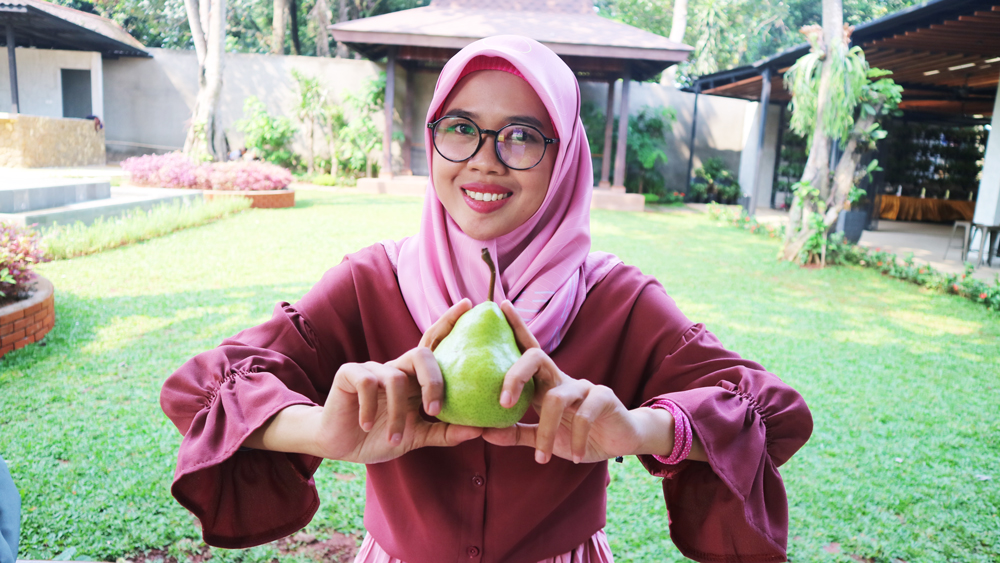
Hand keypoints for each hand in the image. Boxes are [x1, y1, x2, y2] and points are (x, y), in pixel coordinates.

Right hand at [247, 300, 482, 463]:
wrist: (341, 446)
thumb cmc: (381, 436)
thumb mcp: (416, 436)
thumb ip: (445, 432)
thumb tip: (480, 429)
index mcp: (414, 379)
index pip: (434, 345)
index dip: (449, 323)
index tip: (469, 304)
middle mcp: (396, 368)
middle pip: (421, 355)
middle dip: (433, 381)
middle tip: (434, 409)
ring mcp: (373, 368)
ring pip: (396, 379)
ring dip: (397, 414)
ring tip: (394, 437)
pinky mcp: (350, 373)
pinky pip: (368, 384)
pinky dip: (370, 408)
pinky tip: (366, 425)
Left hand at [481, 302, 669, 464]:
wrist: (618, 442)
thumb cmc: (576, 435)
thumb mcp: (542, 437)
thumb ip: (515, 433)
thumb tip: (482, 432)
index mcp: (545, 383)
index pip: (527, 350)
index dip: (515, 327)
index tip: (500, 306)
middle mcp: (562, 378)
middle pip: (536, 358)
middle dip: (515, 375)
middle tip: (502, 403)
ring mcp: (583, 386)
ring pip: (555, 399)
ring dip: (545, 432)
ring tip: (541, 458)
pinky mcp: (603, 398)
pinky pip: (583, 416)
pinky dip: (574, 439)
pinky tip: (573, 456)